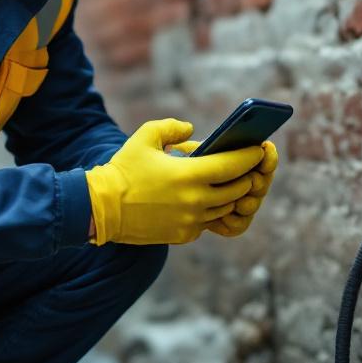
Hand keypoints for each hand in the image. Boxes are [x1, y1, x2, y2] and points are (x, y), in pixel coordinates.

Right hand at [86, 119, 262, 244]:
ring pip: (225, 208)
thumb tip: (192, 129)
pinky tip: (203, 200)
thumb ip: (172, 126)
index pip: (233, 166)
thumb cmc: (123, 169)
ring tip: (228, 183)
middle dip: (245, 177)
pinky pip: (207, 222)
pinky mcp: (183, 236)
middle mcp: (195, 201)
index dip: (250, 157)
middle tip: (247, 167)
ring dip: (230, 195)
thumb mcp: (145, 137)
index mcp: (189, 175)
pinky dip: (210, 210)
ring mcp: (191, 221)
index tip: (259, 149)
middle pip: (237, 189)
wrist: (102, 208)